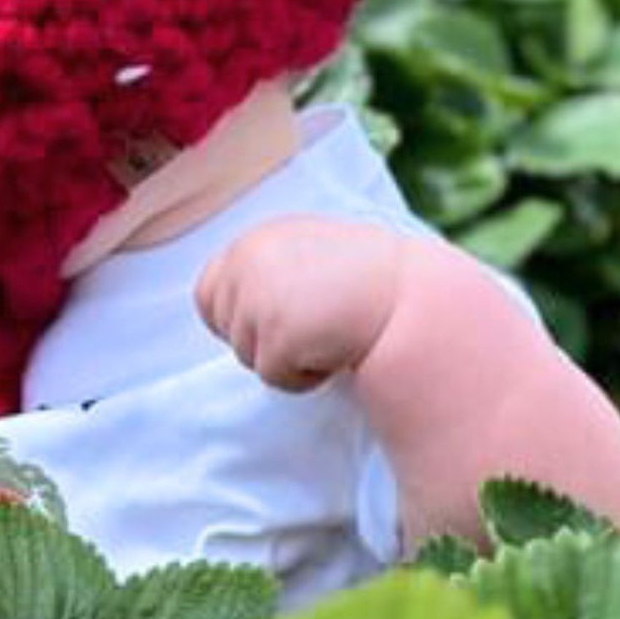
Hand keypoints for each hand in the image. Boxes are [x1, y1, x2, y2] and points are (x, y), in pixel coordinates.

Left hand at [195, 215, 405, 391]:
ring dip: (287, 359)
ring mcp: (258, 298)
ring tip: (328, 334)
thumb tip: (228, 314)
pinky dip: (304, 377)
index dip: (238, 317)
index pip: (208, 294)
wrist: (411, 296)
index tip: (278, 321)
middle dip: (263, 340)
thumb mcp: (308, 254)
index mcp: (256, 240)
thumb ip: (267, 271)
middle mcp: (248, 262)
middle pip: (227, 330)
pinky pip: (274, 378)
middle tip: (312, 327)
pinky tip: (334, 351)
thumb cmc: (367, 280)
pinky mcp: (276, 335)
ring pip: (249, 358)